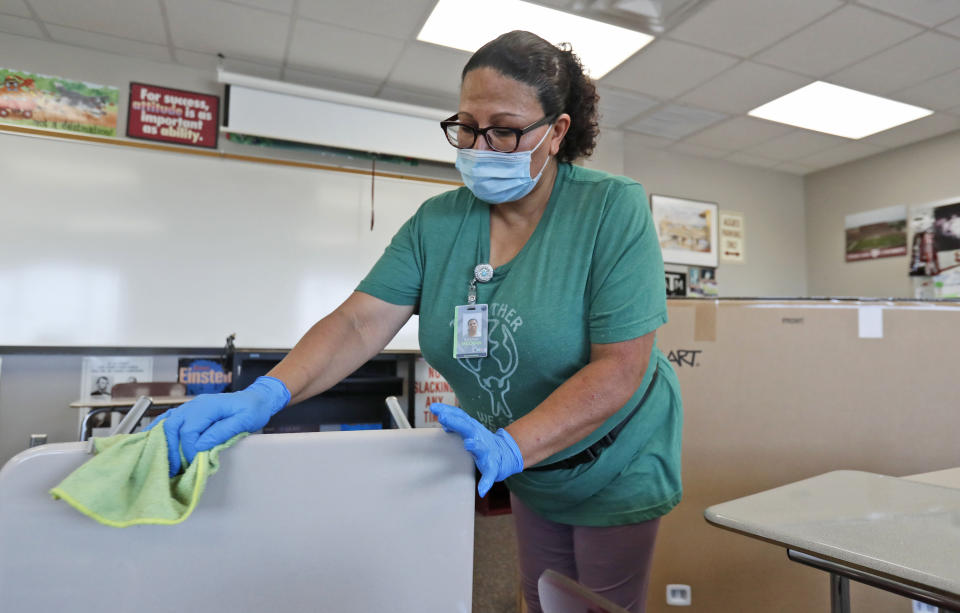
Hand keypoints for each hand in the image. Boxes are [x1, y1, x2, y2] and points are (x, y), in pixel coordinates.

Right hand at [145, 376, 289, 475]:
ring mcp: (191, 407)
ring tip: (166, 461)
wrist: (257, 398)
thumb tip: (199, 445)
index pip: (189, 430)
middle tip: (174, 468)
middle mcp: (195, 404)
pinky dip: (161, 430)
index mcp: (208, 406)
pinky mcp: (190, 411)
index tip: (194, 462)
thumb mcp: (244, 421)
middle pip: (172, 426)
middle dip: (171, 449)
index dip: (188, 449)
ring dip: (164, 442)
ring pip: (168, 423)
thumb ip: (221, 432)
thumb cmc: (253, 409)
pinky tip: (156, 441)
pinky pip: (170, 418)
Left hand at [429, 403, 523, 496]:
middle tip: (443, 417)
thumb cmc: (482, 441)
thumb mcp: (469, 429)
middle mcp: (479, 437)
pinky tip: (482, 489)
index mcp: (472, 428)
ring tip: (469, 444)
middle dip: (455, 422)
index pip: (459, 416)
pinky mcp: (494, 466)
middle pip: (467, 427)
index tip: (433, 407)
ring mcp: (487, 451)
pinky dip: (486, 481)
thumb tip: (442, 416)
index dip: (447, 411)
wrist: (506, 454)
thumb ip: (455, 424)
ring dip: (475, 445)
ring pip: (481, 447)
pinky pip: (490, 474)